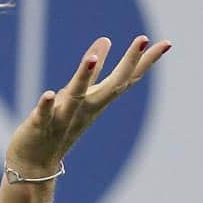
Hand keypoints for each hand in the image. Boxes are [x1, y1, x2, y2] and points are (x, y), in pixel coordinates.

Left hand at [6, 35, 171, 174]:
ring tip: (92, 57)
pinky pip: (45, 115)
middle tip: (144, 39)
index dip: (144, 61)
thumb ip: (91, 71)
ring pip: (76, 96)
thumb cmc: (59, 126)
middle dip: (129, 62)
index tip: (165, 43)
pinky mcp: (40, 125)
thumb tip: (105, 40)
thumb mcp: (79, 96)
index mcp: (96, 101)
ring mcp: (64, 117)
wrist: (37, 164)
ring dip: (84, 76)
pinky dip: (47, 105)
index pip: (125, 79)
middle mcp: (85, 109)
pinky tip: (48, 93)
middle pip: (112, 85)